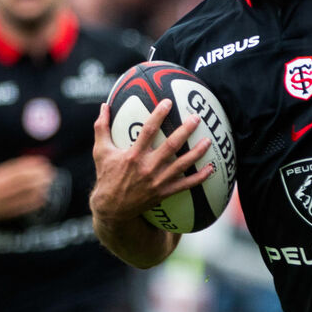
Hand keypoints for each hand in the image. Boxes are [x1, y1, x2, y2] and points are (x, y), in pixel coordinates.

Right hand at [0, 156, 54, 219]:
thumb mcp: (0, 171)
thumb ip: (19, 165)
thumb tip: (39, 160)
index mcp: (1, 180)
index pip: (24, 172)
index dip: (38, 168)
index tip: (46, 164)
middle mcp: (5, 192)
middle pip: (31, 184)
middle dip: (44, 177)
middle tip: (50, 173)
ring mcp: (9, 203)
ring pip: (34, 195)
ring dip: (44, 187)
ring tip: (47, 182)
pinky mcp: (14, 213)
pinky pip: (32, 206)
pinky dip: (41, 198)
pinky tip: (42, 193)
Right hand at [89, 100, 213, 226]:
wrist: (112, 208)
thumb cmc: (107, 176)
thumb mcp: (100, 151)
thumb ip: (102, 128)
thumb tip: (103, 106)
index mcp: (133, 155)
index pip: (148, 131)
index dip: (159, 115)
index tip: (168, 102)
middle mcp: (147, 167)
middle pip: (171, 146)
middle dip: (185, 131)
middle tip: (196, 118)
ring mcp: (158, 181)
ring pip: (182, 165)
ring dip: (197, 153)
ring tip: (208, 141)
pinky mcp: (164, 193)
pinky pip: (186, 185)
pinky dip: (199, 177)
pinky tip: (211, 168)